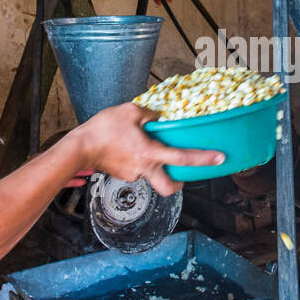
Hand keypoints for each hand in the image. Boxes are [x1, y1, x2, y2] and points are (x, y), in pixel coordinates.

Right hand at [69, 102, 223, 195]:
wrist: (79, 147)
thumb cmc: (103, 128)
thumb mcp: (130, 111)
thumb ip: (149, 113)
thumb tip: (159, 116)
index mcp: (150, 153)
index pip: (183, 158)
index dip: (204, 159)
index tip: (220, 159)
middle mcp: (144, 169)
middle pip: (169, 187)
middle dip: (178, 184)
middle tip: (181, 174)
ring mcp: (132, 175)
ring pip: (151, 176)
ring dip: (154, 167)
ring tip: (144, 149)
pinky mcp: (122, 175)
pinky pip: (136, 170)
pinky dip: (138, 161)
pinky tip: (128, 149)